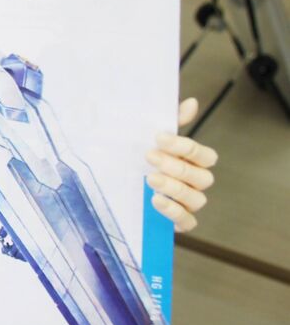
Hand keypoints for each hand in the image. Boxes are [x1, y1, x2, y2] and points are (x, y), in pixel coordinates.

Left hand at [146, 97, 216, 232]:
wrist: (120, 186)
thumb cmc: (142, 159)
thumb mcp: (152, 140)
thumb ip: (173, 123)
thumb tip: (192, 102)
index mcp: (195, 163)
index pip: (205, 156)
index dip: (184, 146)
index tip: (158, 137)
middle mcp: (197, 184)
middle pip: (202, 177)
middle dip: (176, 165)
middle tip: (149, 156)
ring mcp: (190, 204)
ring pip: (196, 199)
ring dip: (174, 188)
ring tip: (150, 179)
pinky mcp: (179, 222)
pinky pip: (187, 221)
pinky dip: (173, 211)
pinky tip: (155, 200)